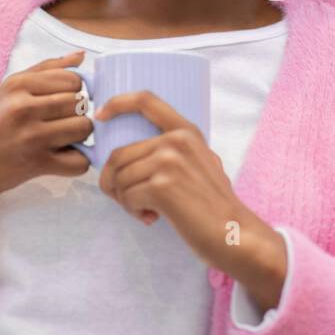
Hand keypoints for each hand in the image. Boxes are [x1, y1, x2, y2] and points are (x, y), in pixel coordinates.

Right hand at [0, 50, 92, 235]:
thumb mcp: (4, 90)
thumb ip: (44, 70)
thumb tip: (81, 56)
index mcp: (16, 84)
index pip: (72, 80)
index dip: (72, 92)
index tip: (60, 102)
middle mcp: (24, 107)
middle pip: (80, 103)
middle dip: (76, 114)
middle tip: (58, 123)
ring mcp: (31, 137)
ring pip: (84, 128)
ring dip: (78, 137)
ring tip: (60, 139)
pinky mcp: (37, 164)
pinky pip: (79, 162)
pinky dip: (76, 162)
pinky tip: (60, 158)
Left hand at [94, 91, 287, 308]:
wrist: (234, 233)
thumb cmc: (212, 206)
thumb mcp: (199, 164)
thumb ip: (171, 152)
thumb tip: (124, 160)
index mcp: (186, 132)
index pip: (145, 101)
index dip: (117, 104)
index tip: (100, 116)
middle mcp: (177, 141)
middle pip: (118, 156)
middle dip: (115, 183)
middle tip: (133, 203)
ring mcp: (169, 161)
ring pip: (119, 178)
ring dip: (125, 201)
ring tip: (147, 211)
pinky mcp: (162, 186)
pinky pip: (126, 196)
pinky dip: (133, 211)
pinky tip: (152, 218)